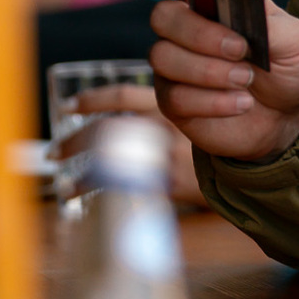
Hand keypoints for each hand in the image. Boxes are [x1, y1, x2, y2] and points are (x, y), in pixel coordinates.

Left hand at [66, 84, 206, 206]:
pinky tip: (86, 202)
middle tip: (53, 153)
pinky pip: (123, 189)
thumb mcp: (194, 115)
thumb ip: (165, 113)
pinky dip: (99, 196)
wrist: (245, 167)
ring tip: (63, 185)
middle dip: (72, 143)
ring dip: (80, 177)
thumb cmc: (216, 143)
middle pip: (105, 131)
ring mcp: (165, 157)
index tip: (67, 107)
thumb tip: (128, 122)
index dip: (90, 100)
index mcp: (167, 106)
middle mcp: (162, 127)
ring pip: (108, 165)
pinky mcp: (168, 186)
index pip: (121, 96)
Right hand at [147, 0, 298, 161]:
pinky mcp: (174, 102)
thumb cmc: (288, 67)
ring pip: (164, 57)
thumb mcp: (296, 41)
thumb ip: (270, 23)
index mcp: (210, 0)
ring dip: (209, 71)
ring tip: (247, 80)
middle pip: (162, 16)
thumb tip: (244, 11)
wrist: (291, 116)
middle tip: (240, 49)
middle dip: (200, 33)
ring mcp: (174, 65)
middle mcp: (184, 28)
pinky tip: (241, 103)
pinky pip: (175, 97)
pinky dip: (212, 101)